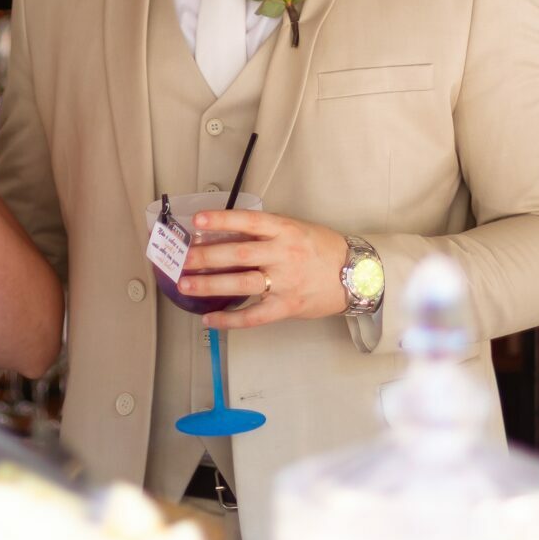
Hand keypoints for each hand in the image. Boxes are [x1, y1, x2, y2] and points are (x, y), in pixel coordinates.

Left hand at [180, 209, 349, 328]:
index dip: (222, 220)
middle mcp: (283, 254)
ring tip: (186, 286)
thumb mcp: (296, 228)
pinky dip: (229, 319)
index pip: (249, 221)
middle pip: (239, 253)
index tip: (197, 220)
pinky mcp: (287, 307)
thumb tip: (224, 233)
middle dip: (206, 256)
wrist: (355, 275)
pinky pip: (253, 316)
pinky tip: (208, 319)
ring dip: (210, 285)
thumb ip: (265, 231)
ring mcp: (285, 282)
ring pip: (242, 283)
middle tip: (182, 259)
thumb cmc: (322, 249)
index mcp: (285, 230)